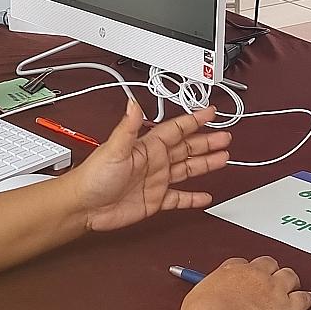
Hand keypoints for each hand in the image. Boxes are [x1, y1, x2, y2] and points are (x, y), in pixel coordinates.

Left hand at [69, 103, 230, 232]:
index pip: (176, 129)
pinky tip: (204, 196)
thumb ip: (128, 127)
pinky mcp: (155, 200)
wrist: (85, 206)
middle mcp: (155, 161)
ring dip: (205, 163)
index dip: (194, 120)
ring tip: (223, 158)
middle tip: (225, 136)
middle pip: (187, 147)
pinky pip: (179, 198)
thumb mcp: (114, 149)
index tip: (210, 112)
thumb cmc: (94, 177)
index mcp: (148, 146)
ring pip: (187, 169)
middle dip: (207, 141)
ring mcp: (156, 180)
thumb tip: (133, 103)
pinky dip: (192, 198)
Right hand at [180, 256, 310, 309]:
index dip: (245, 271)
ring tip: (289, 286)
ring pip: (289, 275)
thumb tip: (206, 298)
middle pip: (268, 263)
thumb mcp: (194, 301)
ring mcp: (274, 290)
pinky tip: (306, 299)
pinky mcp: (289, 307)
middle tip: (267, 280)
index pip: (242, 263)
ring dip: (289, 281)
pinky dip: (306, 299)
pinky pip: (304, 298)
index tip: (245, 278)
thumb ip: (205, 294)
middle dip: (269, 271)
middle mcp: (255, 275)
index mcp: (231, 271)